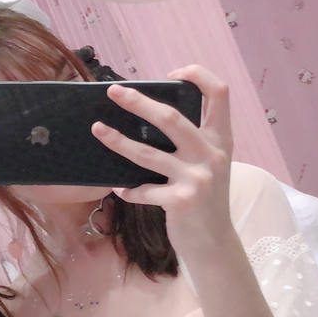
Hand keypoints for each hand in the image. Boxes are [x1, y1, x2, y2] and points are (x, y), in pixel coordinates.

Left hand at [90, 64, 235, 249]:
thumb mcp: (210, 164)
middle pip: (171, 117)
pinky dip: (128, 190)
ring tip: (97, 129)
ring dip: (117, 141)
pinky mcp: (180, 201)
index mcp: (221, 139)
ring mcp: (197, 178)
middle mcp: (211, 154)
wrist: (215, 242)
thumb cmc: (205, 199)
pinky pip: (143, 190)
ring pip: (147, 152)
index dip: (198, 75)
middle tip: (113, 91)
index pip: (219, 93)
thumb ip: (194, 141)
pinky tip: (119, 189)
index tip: (173, 74)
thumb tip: (151, 116)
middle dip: (138, 102)